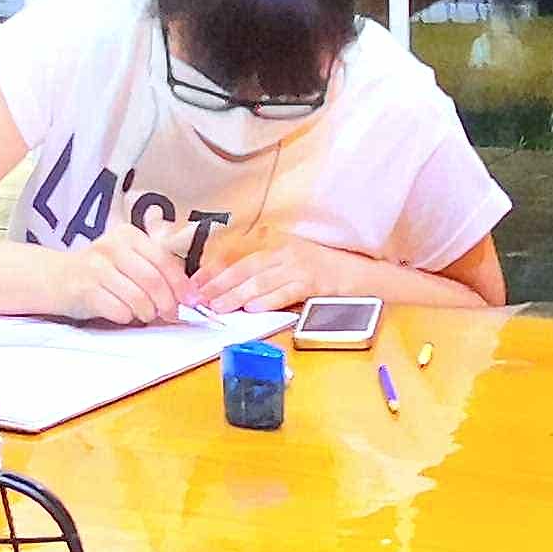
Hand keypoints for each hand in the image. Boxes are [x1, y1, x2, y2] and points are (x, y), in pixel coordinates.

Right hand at [42, 223, 193, 325]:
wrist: (57, 277)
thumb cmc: (100, 272)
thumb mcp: (128, 260)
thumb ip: (156, 270)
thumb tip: (189, 295)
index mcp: (128, 235)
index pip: (164, 260)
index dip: (180, 284)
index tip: (190, 301)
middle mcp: (112, 246)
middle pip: (153, 280)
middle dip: (167, 303)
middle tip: (169, 314)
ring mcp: (96, 267)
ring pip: (138, 298)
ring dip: (147, 313)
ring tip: (144, 315)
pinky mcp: (85, 289)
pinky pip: (119, 310)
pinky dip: (126, 317)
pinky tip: (122, 313)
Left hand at [194, 234, 353, 315]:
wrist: (357, 272)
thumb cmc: (319, 268)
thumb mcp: (287, 260)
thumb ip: (260, 268)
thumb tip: (225, 284)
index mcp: (275, 242)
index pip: (237, 254)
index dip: (213, 269)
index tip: (195, 283)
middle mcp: (284, 250)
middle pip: (244, 267)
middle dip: (218, 283)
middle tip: (199, 298)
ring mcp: (299, 265)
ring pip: (261, 281)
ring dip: (236, 295)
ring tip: (218, 306)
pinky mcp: (314, 282)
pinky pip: (286, 291)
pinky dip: (268, 300)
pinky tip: (252, 308)